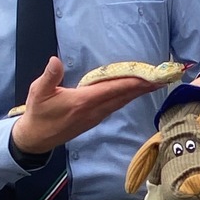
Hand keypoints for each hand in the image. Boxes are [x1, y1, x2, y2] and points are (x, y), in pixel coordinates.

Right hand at [11, 56, 160, 154]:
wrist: (36, 138)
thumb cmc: (37, 113)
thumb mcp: (38, 92)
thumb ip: (49, 76)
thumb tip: (55, 60)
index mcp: (83, 101)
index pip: (113, 89)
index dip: (132, 82)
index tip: (149, 77)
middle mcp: (93, 110)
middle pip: (123, 96)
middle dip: (144, 87)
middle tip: (163, 78)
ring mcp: (95, 117)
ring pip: (122, 102)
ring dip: (139, 92)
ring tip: (155, 83)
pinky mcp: (94, 120)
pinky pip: (116, 106)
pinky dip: (128, 97)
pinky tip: (134, 92)